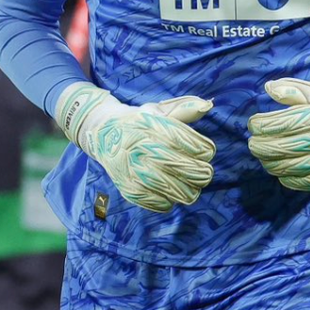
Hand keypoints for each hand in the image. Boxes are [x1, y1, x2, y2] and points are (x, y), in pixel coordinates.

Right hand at [55, 82, 214, 212]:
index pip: (195, 146)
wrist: (102, 136)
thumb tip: (207, 106)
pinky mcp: (129, 188)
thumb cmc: (137, 123)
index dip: (205, 151)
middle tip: (203, 173)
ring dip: (189, 190)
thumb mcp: (157, 110)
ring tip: (190, 186)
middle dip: (202, 174)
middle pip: (189, 170)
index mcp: (156, 128)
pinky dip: (170, 201)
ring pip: (178, 191)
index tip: (206, 152)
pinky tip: (169, 193)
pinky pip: (160, 203)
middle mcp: (145, 148)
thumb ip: (184, 109)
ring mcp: (136, 171)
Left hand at [247, 62, 309, 190]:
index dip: (263, 125)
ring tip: (263, 154)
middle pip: (284, 148)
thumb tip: (269, 88)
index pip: (285, 124)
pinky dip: (285, 177)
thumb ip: (291, 89)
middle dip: (261, 146)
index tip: (252, 124)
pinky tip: (278, 167)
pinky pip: (301, 182)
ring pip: (288, 167)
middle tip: (251, 143)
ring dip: (269, 162)